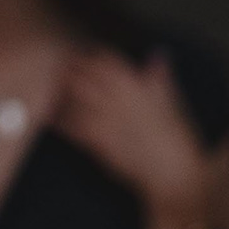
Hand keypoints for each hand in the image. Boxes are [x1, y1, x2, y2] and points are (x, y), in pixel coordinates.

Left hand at [50, 47, 211, 221]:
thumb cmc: (177, 139)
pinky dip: (59, 121)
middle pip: (84, 75)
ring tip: (51, 92)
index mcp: (138, 84)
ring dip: (60, 94)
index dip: (88, 56)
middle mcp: (120, 97)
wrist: (175, 173)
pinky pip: (72, 126)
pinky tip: (50, 120)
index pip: (106, 60)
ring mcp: (108, 118)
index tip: (78, 56)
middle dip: (68, 71)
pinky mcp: (99, 141)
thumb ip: (160, 78)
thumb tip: (158, 55)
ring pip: (74, 98)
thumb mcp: (173, 102)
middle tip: (58, 72)